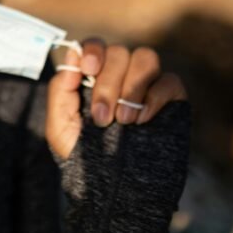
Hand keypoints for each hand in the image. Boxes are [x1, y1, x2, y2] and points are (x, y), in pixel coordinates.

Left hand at [46, 39, 186, 158]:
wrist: (114, 188)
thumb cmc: (82, 154)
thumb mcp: (60, 126)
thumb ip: (60, 90)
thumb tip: (72, 57)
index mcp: (92, 75)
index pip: (95, 45)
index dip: (93, 50)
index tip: (87, 69)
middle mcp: (120, 74)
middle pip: (119, 52)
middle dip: (108, 83)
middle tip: (102, 118)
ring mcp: (147, 85)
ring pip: (146, 58)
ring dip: (132, 86)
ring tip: (124, 120)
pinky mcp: (171, 99)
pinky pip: (170, 80)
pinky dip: (155, 96)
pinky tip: (143, 120)